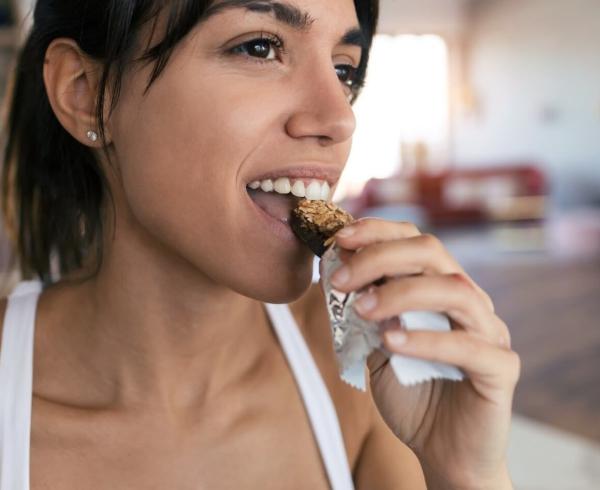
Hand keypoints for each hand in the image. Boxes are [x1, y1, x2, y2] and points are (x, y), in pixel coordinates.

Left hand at [329, 218, 519, 488]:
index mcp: (440, 288)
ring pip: (454, 290)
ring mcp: (488, 331)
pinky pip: (469, 346)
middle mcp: (468, 300)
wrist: (442, 448)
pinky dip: (427, 340)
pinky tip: (391, 342)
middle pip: (432, 253)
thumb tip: (335, 270)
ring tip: (363, 310)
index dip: (376, 231)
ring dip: (401, 293)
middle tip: (341, 280)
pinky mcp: (500, 368)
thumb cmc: (411, 392)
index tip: (338, 239)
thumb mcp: (376, 345)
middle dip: (380, 257)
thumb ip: (365, 311)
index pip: (414, 241)